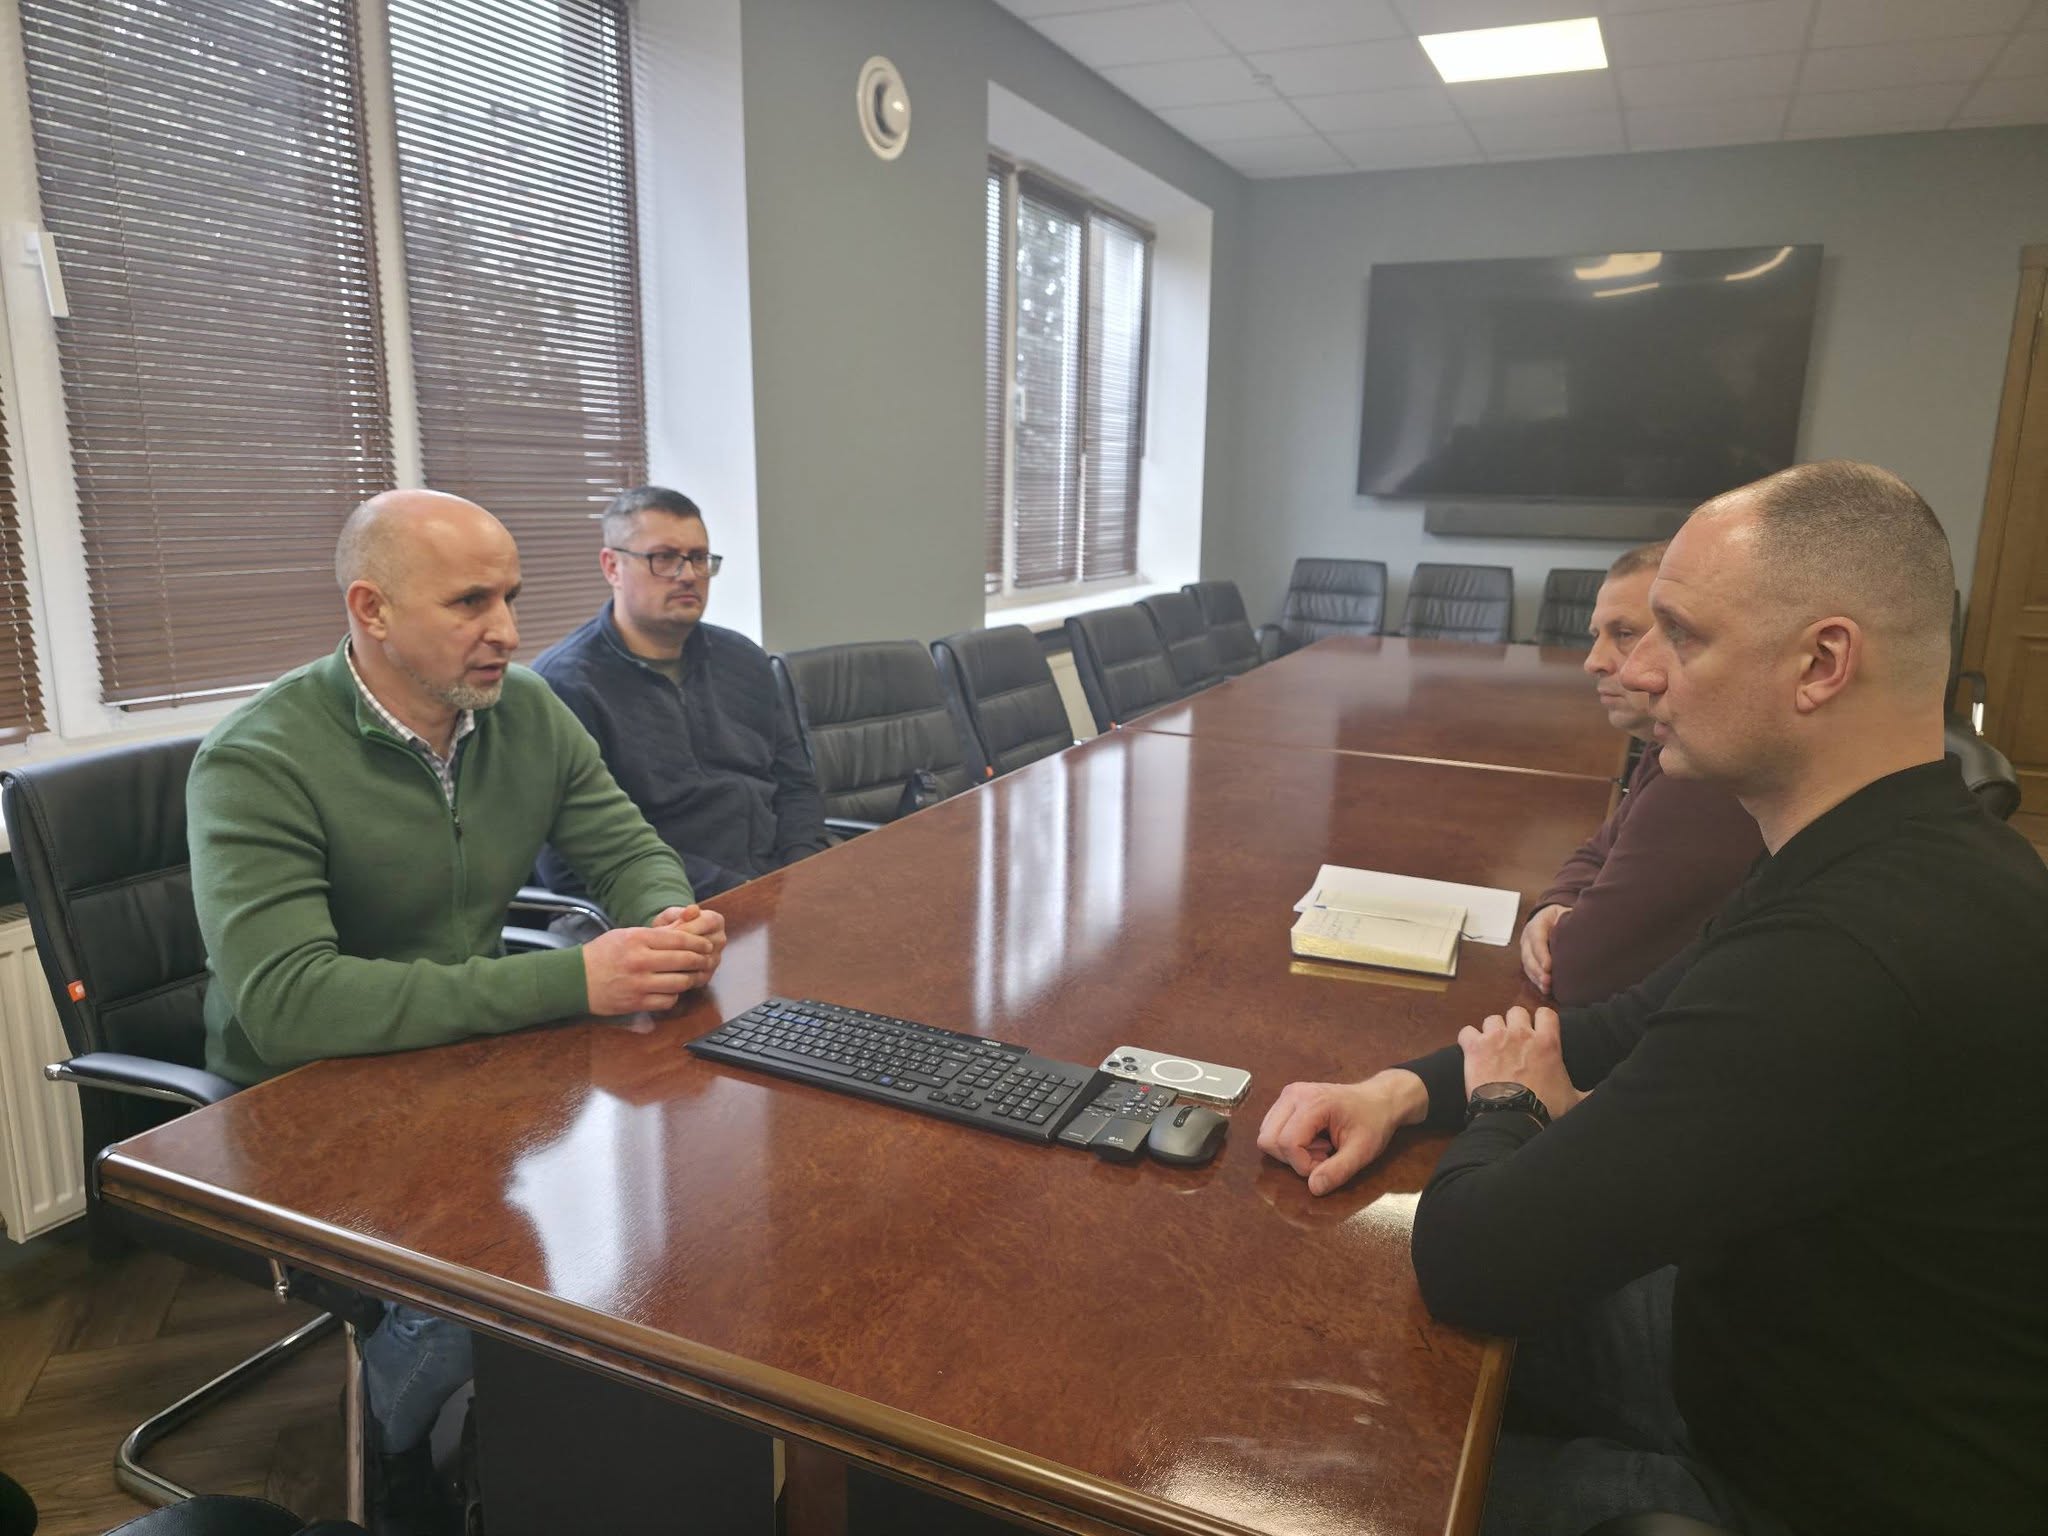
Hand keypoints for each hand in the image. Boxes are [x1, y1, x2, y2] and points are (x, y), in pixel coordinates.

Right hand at [582, 921, 719, 1015]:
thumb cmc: (603, 953)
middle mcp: (640, 961)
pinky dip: (674, 995)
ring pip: (680, 982)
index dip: (698, 943)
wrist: (576, 979)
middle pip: (684, 960)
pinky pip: (667, 1000)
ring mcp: (639, 984)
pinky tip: (672, 990)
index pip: (679, 939)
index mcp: (638, 939)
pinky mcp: (636, 1003)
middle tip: (706, 960)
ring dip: (690, 979)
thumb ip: (656, 932)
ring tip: (693, 975)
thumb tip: (687, 922)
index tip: (706, 945)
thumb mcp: (626, 934)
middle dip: (700, 960)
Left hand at [651, 903, 727, 981]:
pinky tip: (665, 971)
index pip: (707, 922)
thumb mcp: (672, 915)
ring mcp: (715, 959)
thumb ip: (680, 913)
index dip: (685, 927)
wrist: (668, 944)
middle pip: (704, 943)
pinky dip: (680, 975)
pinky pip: (695, 977)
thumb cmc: (670, 925)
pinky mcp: (706, 975)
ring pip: (701, 962)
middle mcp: (720, 940)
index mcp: (715, 921)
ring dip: (680, 962)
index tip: (666, 932)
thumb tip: (692, 909)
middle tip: (660, 949)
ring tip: (660, 960)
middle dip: (681, 946)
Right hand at [1257, 1069, 1428, 1195]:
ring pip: (1266, 1136)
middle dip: (1292, 1158)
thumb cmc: (1373, 1122)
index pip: (1287, 1143)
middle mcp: (1292, 1095)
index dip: (1303, 1164)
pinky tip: (1311, 1140)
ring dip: (1289, 1151)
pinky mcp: (1286, 1101)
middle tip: (1322, 1154)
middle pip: (1268, 1140)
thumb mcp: (1362, 1151)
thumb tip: (1313, 1188)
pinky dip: (1288, 1143)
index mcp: (1313, 1102)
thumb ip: (1338, 1171)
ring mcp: (1287, 1096)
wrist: (1378, 1100)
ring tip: (1318, 1146)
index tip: (1327, 1162)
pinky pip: (1271, 1130)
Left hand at [1458, 1006, 1583, 1120]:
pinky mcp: (1474, 1047)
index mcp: (1548, 1042)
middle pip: (1516, 1011)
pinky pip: (1466, 1032)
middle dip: (1514, 1024)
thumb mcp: (1575, 1100)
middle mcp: (1521, 1034)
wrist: (1512, 1117)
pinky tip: (1471, 1052)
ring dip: (1491, 1032)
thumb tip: (1612, 1092)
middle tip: (1513, 1043)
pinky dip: (1468, 1041)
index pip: (1547, 1013)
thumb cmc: (1545, 1108)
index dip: (1541, 1021)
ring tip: (1492, 1049)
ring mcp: (1496, 1038)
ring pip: (1491, 1019)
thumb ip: (1590, 1092)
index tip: (1539, 1032)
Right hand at [1519, 904, 1567, 992]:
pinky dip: (1537, 981)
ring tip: (1546, 988)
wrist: (1552, 918)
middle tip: (1547, 981)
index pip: (1536, 939)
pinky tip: (1545, 989)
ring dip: (1536, 978)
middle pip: (1529, 955)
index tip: (1548, 966)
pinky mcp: (1529, 959)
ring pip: (1527, 965)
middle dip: (1537, 970)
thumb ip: (1571, 920)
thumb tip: (1585, 930)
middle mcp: (1528, 937)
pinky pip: (1530, 972)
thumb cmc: (1562, 917)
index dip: (1541, 954)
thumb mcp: (1565, 913)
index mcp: (1537, 924)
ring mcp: (1527, 949)